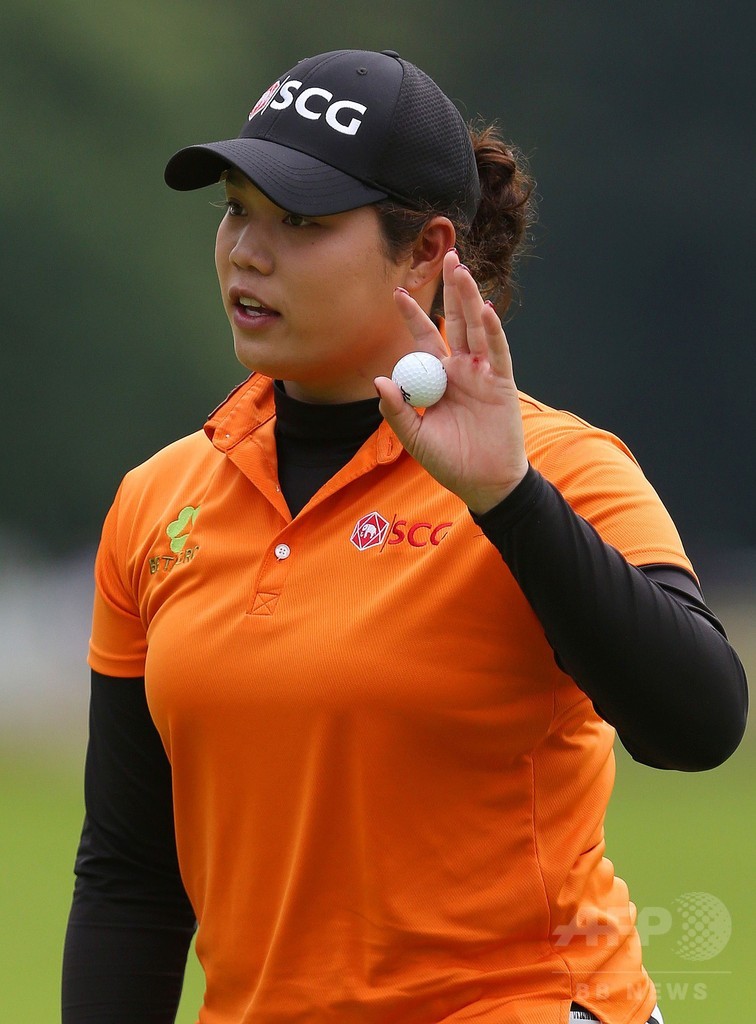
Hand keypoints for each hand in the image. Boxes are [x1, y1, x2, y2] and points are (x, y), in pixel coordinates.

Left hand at [374, 250, 527, 514]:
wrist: (484, 483)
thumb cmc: (449, 462)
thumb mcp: (414, 438)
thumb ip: (397, 411)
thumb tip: (379, 380)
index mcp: (437, 378)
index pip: (424, 339)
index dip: (413, 315)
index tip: (397, 291)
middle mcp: (461, 369)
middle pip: (454, 321)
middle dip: (450, 290)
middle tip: (446, 254)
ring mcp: (483, 373)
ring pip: (475, 327)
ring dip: (469, 298)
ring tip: (461, 269)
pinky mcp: (502, 382)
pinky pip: (497, 351)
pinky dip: (491, 330)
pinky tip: (484, 308)